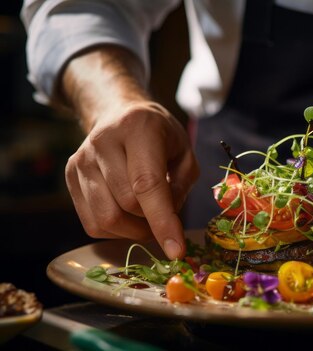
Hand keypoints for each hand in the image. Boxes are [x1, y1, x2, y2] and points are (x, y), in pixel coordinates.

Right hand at [65, 102, 198, 258]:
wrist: (120, 114)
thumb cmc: (159, 136)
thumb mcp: (184, 153)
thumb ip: (181, 187)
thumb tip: (166, 224)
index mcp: (138, 129)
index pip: (146, 184)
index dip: (162, 221)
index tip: (176, 251)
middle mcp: (103, 142)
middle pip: (127, 204)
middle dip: (152, 221)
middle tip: (165, 218)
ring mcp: (81, 160)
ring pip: (106, 218)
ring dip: (133, 230)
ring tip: (148, 218)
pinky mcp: (70, 176)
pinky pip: (92, 222)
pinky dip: (116, 230)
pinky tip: (128, 216)